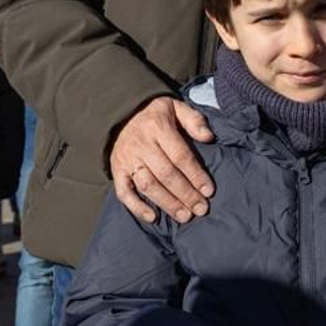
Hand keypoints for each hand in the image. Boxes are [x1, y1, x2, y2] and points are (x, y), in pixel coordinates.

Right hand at [109, 96, 216, 223]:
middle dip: (185, 194)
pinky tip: (153, 218)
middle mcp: (141, 145)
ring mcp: (127, 159)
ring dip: (167, 203)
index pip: (180, 156)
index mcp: (158, 128)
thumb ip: (194, 120)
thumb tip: (208, 137)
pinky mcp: (116, 170)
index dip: (196, 175)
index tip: (209, 191)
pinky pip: (124, 192)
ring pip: (148, 186)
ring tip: (184, 216)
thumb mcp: (176, 107)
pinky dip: (137, 207)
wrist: (121, 112)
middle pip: (166, 174)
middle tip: (201, 209)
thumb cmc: (155, 113)